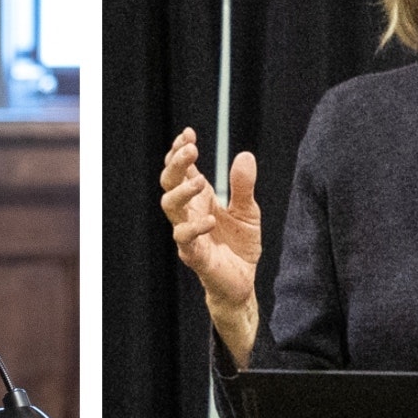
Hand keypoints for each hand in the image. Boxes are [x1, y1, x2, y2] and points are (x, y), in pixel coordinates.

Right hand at [159, 127, 260, 366]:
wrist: (242, 283)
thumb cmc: (239, 246)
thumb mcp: (248, 211)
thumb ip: (243, 186)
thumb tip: (244, 155)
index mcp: (198, 200)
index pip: (180, 171)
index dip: (179, 151)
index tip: (189, 134)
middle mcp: (188, 214)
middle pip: (168, 183)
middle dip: (175, 164)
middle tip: (191, 149)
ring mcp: (188, 234)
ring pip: (169, 207)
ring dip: (182, 190)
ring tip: (201, 180)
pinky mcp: (194, 255)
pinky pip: (185, 239)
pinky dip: (196, 226)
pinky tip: (211, 217)